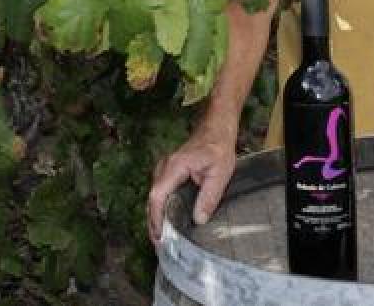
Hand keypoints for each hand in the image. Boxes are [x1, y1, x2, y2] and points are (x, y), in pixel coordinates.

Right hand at [146, 125, 236, 244]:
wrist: (216, 129)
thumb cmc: (218, 147)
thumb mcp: (220, 173)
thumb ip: (209, 196)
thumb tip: (198, 220)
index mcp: (175, 166)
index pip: (157, 195)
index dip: (156, 217)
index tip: (159, 235)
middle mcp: (164, 167)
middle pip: (152, 198)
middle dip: (153, 222)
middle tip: (159, 244)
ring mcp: (164, 168)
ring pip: (155, 196)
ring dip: (155, 216)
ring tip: (161, 238)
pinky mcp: (168, 171)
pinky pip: (160, 192)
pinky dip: (160, 207)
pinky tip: (166, 220)